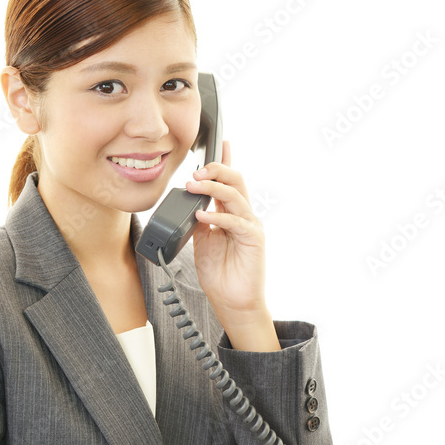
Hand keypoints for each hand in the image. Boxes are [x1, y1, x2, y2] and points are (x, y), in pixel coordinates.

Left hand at [186, 141, 279, 350]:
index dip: (225, 161)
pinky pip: (235, 221)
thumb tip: (190, 201)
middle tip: (195, 173)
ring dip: (213, 187)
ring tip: (195, 186)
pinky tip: (202, 214)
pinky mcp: (253, 239)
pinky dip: (217, 215)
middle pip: (235, 180)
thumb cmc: (219, 274)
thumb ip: (199, 219)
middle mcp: (243, 215)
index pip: (229, 181)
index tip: (220, 142)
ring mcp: (250, 226)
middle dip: (216, 170)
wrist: (231, 301)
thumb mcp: (202, 240)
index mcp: (231, 213)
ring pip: (235, 195)